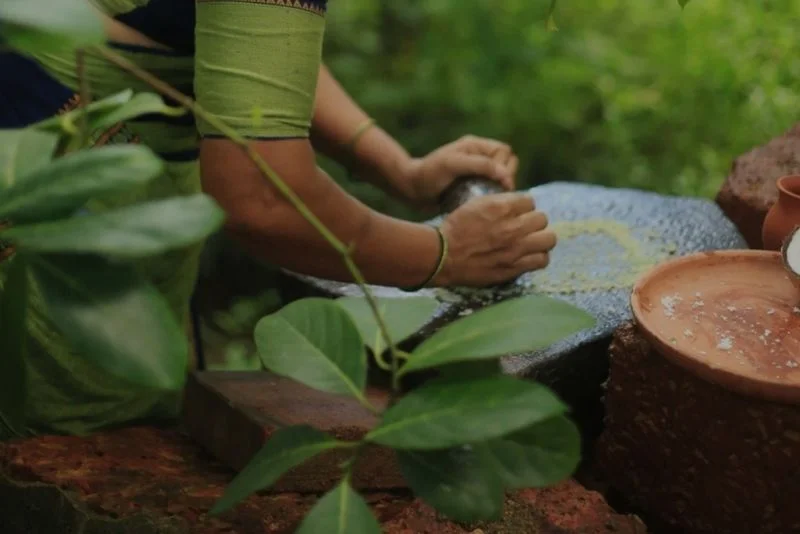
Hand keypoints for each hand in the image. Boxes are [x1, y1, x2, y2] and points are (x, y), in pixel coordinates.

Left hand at [401, 135, 518, 208]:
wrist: (410, 190)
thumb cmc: (429, 174)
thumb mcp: (454, 165)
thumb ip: (480, 165)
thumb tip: (506, 176)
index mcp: (475, 146)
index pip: (504, 152)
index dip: (505, 166)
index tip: (496, 182)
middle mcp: (478, 158)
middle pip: (507, 165)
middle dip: (504, 178)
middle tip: (493, 192)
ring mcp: (476, 174)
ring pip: (500, 180)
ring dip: (499, 190)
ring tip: (489, 200)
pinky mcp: (472, 188)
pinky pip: (490, 192)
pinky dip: (491, 198)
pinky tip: (483, 207)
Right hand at [434, 192, 555, 286]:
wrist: (443, 256)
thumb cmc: (455, 228)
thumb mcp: (474, 204)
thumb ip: (498, 202)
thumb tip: (516, 203)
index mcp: (501, 208)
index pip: (530, 201)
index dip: (523, 206)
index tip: (517, 212)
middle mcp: (512, 227)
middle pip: (542, 219)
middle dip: (533, 221)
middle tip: (524, 227)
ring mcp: (515, 249)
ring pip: (548, 239)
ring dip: (541, 238)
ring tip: (532, 241)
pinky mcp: (514, 267)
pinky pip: (541, 260)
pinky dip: (538, 257)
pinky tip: (529, 255)